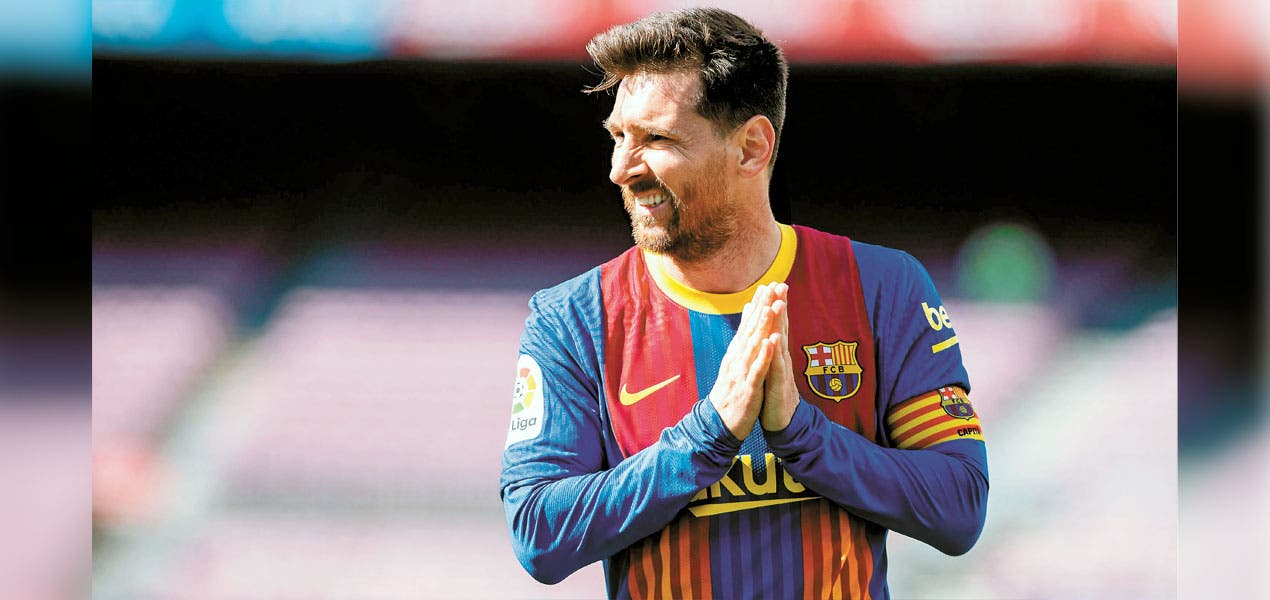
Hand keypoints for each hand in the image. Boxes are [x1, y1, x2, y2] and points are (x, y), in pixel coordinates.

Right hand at [709, 283, 780, 439]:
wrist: (719, 423)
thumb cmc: (730, 392)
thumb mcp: (734, 365)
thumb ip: (741, 343)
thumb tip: (744, 327)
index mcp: (736, 353)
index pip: (748, 325)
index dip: (758, 305)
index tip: (767, 285)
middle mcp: (737, 358)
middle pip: (751, 329)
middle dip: (762, 307)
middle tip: (771, 287)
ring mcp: (742, 372)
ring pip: (754, 345)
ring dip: (764, 325)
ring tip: (772, 307)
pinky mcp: (748, 387)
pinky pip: (758, 369)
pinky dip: (765, 354)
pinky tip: (772, 341)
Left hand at [761, 283, 799, 431]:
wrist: (783, 421)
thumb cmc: (775, 393)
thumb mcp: (771, 367)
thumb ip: (771, 349)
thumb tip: (770, 330)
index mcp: (777, 353)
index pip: (776, 325)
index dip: (774, 304)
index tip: (773, 283)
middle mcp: (781, 358)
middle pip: (781, 328)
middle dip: (780, 306)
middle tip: (780, 284)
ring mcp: (781, 371)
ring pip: (780, 343)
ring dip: (780, 324)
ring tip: (779, 304)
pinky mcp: (778, 385)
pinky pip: (776, 367)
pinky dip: (774, 353)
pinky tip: (774, 340)